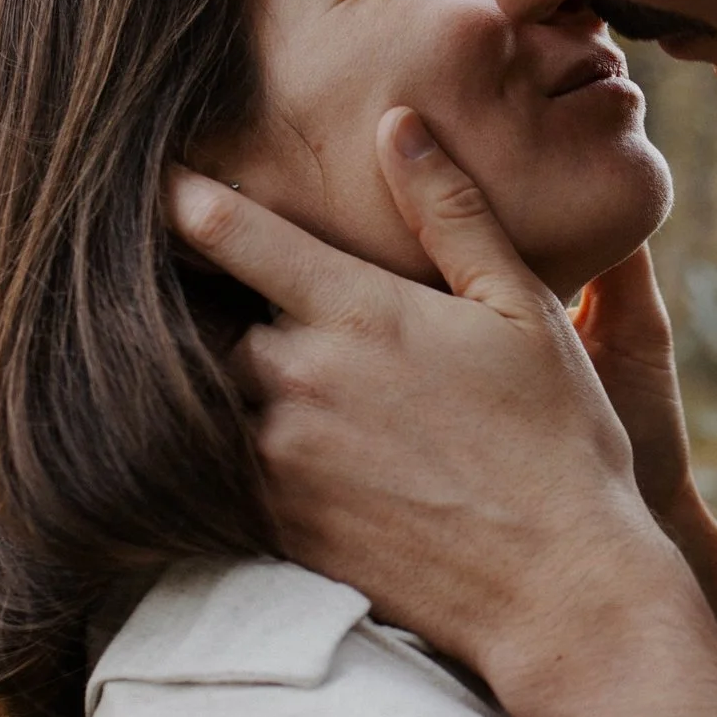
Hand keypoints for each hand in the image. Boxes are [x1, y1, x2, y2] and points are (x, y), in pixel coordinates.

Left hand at [169, 107, 716, 716]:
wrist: (560, 592)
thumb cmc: (559, 442)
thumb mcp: (522, 309)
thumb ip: (453, 213)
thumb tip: (397, 124)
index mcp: (357, 312)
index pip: (229, 232)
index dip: (183, 197)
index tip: (156, 177)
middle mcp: (298, 380)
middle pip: (205, 316)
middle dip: (213, 299)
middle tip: (210, 281)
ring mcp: (278, 459)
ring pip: (212, 393)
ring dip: (230, 374)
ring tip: (273, 371)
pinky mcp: (278, 525)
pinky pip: (226, 465)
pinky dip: (241, 444)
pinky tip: (298, 444)